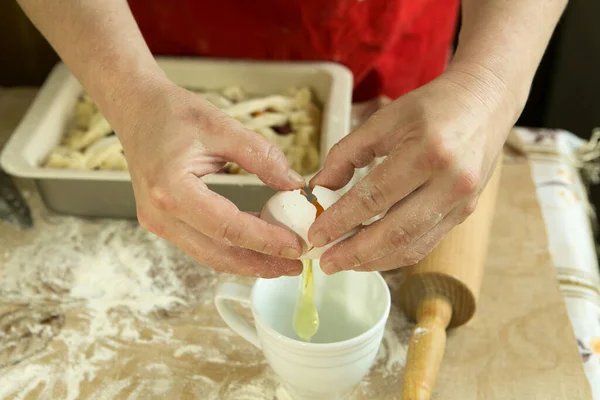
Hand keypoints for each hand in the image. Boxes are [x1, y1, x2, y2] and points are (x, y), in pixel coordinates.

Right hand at [113, 80, 304, 276]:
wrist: (136, 110)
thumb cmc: (172, 113)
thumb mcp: (221, 125)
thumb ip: (260, 155)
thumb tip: (294, 184)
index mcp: (171, 190)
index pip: (227, 228)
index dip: (265, 241)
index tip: (296, 246)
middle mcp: (160, 214)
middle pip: (217, 254)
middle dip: (260, 264)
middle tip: (295, 265)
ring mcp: (158, 222)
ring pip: (209, 255)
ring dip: (247, 260)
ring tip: (282, 259)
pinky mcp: (163, 222)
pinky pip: (202, 243)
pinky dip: (232, 246)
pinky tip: (259, 241)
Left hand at [308, 67, 519, 273]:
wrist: (484, 103)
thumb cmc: (431, 108)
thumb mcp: (384, 119)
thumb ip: (346, 153)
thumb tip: (319, 188)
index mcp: (428, 152)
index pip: (374, 197)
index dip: (341, 220)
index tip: (316, 235)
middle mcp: (451, 182)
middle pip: (396, 232)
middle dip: (355, 253)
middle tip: (326, 262)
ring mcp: (462, 202)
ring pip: (412, 246)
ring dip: (374, 261)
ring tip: (343, 263)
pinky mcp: (464, 213)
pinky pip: (426, 244)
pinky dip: (395, 254)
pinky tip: (372, 254)